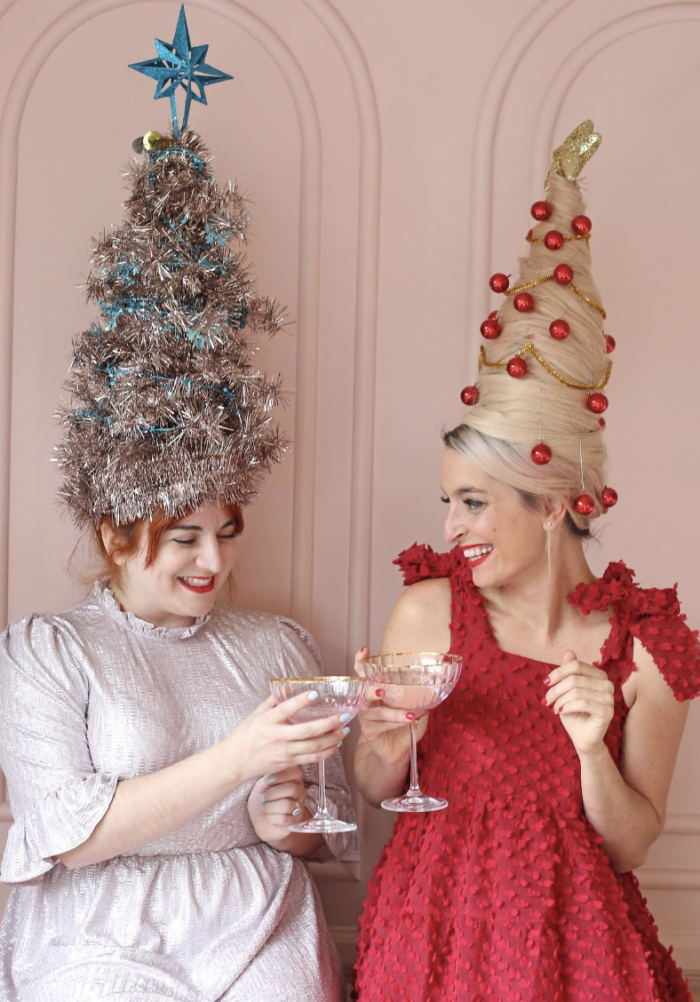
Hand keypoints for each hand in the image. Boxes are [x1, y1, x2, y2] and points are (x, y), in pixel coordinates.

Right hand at [228, 691, 346, 782]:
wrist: (236, 761)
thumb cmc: (246, 735)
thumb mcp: (256, 714)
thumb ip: (273, 701)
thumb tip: (287, 686)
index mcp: (268, 721)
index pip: (286, 709)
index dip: (301, 701)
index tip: (315, 693)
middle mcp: (277, 736)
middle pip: (307, 731)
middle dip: (329, 724)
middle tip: (344, 716)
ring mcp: (284, 752)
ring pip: (313, 747)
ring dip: (332, 739)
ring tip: (344, 730)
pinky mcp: (289, 762)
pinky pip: (311, 759)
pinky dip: (326, 752)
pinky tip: (335, 745)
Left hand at [247, 766, 307, 845]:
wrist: (260, 819)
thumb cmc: (262, 798)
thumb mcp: (262, 785)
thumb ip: (268, 776)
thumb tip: (271, 771)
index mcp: (293, 778)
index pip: (296, 772)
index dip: (280, 776)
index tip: (267, 782)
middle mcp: (300, 791)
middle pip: (291, 789)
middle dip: (272, 794)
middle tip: (263, 798)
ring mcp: (300, 807)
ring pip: (287, 805)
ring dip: (269, 807)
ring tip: (265, 808)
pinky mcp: (295, 822)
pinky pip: (284, 819)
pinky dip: (272, 818)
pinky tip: (270, 817)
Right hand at [354, 648, 428, 766]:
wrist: (399, 750)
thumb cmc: (404, 724)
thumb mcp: (414, 706)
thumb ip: (418, 695)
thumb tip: (435, 683)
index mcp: (376, 690)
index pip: (363, 673)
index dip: (361, 661)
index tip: (364, 650)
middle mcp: (367, 701)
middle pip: (362, 690)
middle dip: (370, 689)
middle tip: (381, 689)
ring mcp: (366, 716)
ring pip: (376, 711)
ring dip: (393, 712)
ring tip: (409, 714)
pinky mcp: (368, 730)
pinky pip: (381, 725)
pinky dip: (396, 723)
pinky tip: (409, 721)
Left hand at [544, 650, 614, 755]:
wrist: (582, 738)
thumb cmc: (574, 713)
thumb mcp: (566, 690)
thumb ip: (568, 672)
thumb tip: (569, 651)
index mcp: (599, 675)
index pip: (576, 665)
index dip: (558, 672)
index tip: (545, 683)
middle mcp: (607, 684)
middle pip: (574, 679)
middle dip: (556, 690)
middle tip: (547, 700)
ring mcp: (610, 698)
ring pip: (577, 691)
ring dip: (560, 700)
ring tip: (554, 708)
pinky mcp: (608, 712)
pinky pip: (583, 703)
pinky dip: (567, 707)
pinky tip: (561, 712)